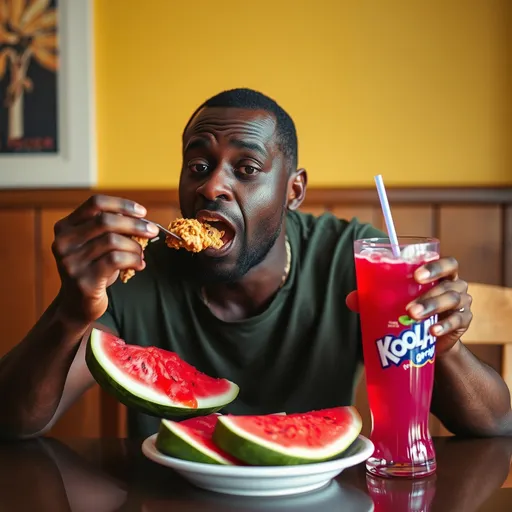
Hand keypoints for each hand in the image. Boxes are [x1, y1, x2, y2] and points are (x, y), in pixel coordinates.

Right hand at [52, 195, 158, 324]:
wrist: (77, 305)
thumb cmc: (93, 269)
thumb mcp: (97, 245)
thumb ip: (112, 229)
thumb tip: (140, 218)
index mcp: (65, 227)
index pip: (95, 203)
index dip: (121, 204)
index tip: (142, 212)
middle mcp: (63, 242)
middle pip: (105, 221)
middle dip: (135, 225)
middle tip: (152, 231)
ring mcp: (71, 262)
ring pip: (113, 241)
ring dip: (135, 246)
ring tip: (141, 254)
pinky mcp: (83, 279)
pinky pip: (115, 260)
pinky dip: (133, 260)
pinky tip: (139, 265)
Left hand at [346, 256, 472, 355]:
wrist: (431, 340)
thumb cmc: (412, 309)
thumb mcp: (396, 300)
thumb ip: (375, 296)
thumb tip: (350, 299)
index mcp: (440, 274)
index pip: (447, 263)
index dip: (435, 266)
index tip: (417, 275)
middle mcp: (455, 285)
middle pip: (450, 284)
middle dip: (429, 293)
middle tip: (409, 305)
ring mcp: (462, 304)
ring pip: (451, 301)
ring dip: (431, 307)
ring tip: (412, 316)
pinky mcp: (463, 322)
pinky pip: (457, 321)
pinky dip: (444, 326)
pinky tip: (432, 331)